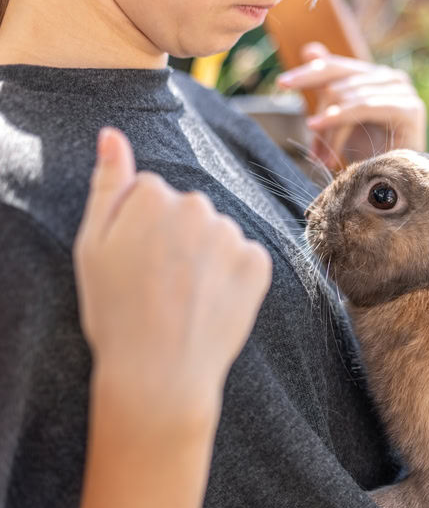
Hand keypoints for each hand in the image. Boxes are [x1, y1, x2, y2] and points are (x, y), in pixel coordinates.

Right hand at [73, 128, 271, 428]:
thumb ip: (107, 184)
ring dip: (207, 257)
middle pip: (188, 210)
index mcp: (152, 194)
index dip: (139, 229)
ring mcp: (231, 234)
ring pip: (218, 234)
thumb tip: (113, 134)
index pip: (150, 193)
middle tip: (158, 284)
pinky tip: (212, 303)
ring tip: (185, 299)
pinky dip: (233, 277)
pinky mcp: (259, 263)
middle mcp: (197, 205)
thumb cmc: (116, 311)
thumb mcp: (92, 246)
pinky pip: (246, 257)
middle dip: (177, 238)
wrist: (160, 373)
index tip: (133, 262)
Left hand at [277, 42, 426, 168]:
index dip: (308, 73)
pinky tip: (321, 126)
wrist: (399, 187)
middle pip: (339, 81)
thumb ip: (329, 87)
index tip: (282, 83)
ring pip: (347, 96)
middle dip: (319, 112)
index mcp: (377, 76)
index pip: (336, 67)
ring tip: (321, 155)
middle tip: (310, 142)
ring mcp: (404, 92)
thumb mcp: (342, 119)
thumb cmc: (371, 155)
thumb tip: (310, 49)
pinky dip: (340, 117)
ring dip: (329, 128)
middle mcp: (393, 78)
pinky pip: (364, 107)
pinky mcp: (409, 109)